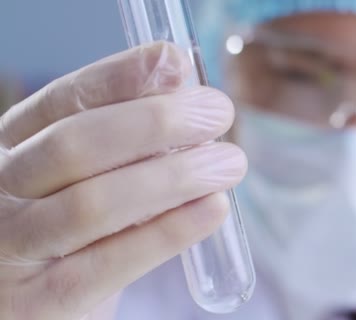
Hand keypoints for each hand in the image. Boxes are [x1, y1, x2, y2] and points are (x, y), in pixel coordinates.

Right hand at [0, 42, 246, 319]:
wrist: (31, 307)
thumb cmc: (70, 233)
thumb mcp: (85, 178)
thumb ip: (124, 137)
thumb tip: (176, 78)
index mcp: (12, 151)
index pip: (62, 102)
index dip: (119, 78)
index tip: (175, 63)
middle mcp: (2, 192)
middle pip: (75, 145)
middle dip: (155, 122)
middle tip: (217, 112)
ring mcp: (15, 248)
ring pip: (94, 203)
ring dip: (174, 176)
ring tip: (230, 163)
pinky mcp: (42, 300)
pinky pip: (111, 263)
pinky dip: (169, 232)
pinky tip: (213, 209)